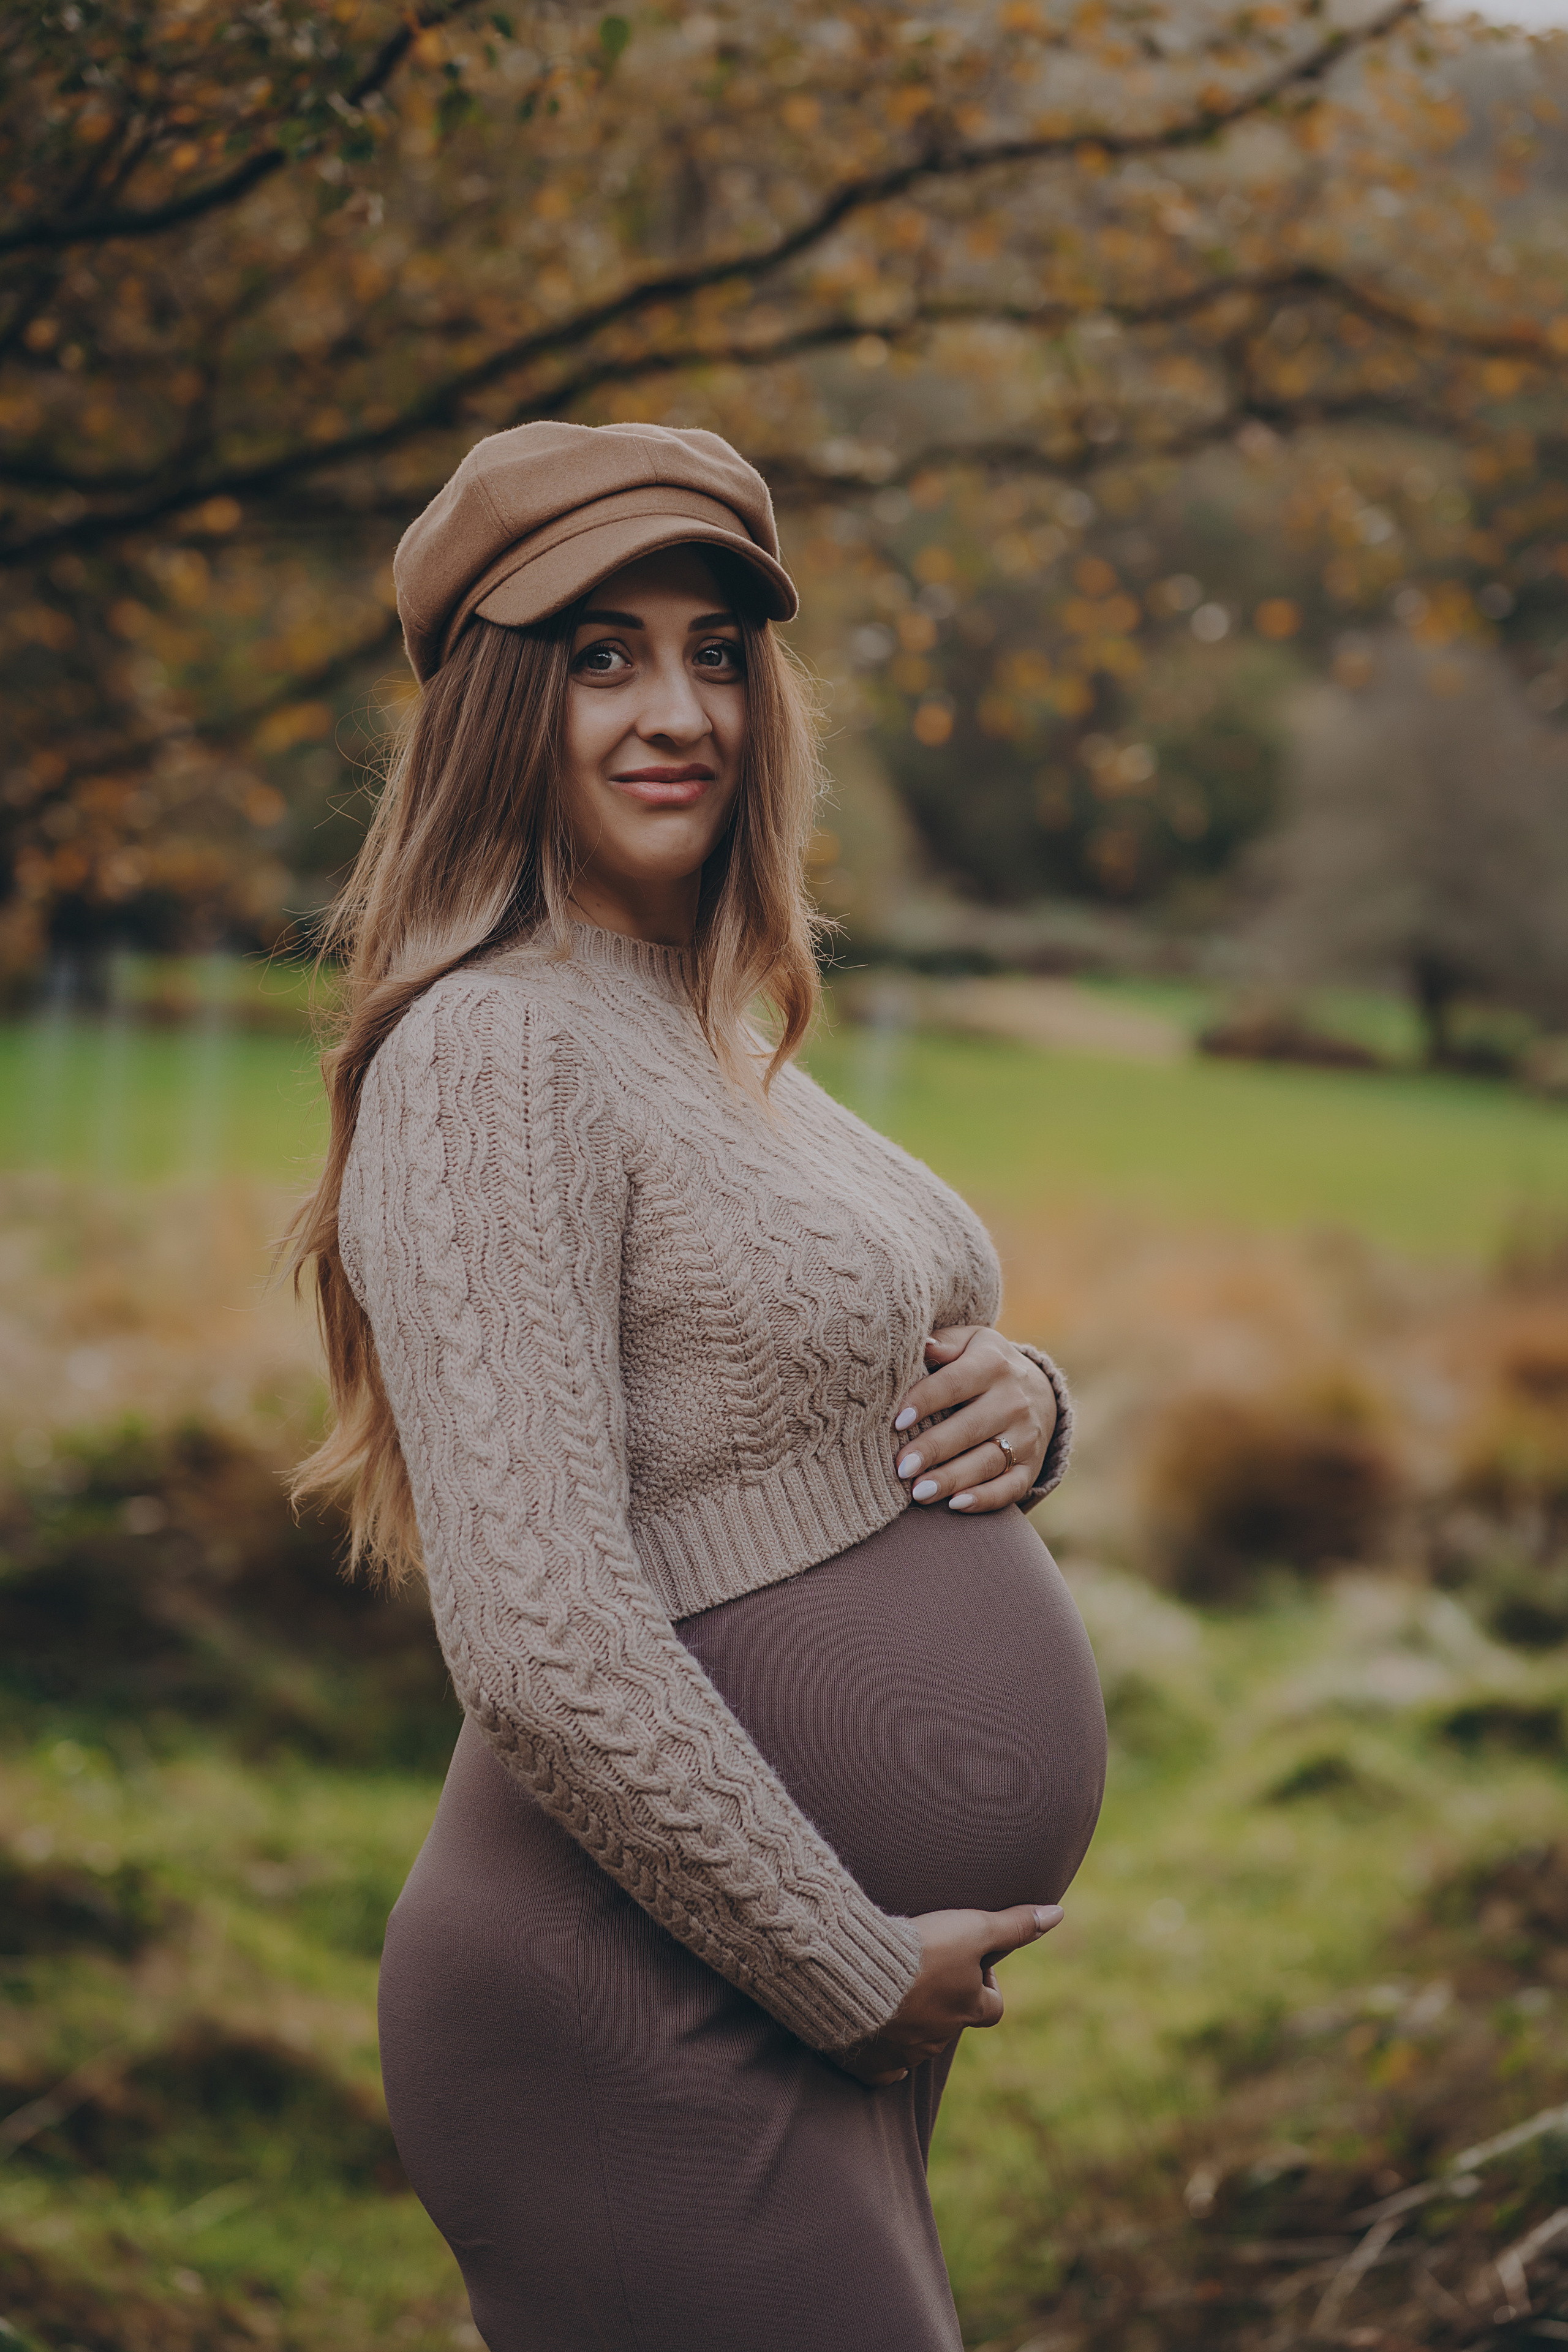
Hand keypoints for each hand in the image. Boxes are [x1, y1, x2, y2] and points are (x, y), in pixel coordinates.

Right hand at [834, 1904, 1063, 2085]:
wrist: (858, 1973)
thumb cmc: (921, 1949)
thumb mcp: (973, 1929)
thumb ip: (1014, 1925)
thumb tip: (1057, 1913)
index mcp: (968, 2008)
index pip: (994, 2006)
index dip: (986, 1985)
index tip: (968, 1963)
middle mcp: (942, 2036)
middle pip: (956, 2023)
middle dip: (948, 2001)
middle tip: (928, 1971)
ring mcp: (908, 2053)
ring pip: (922, 2043)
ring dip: (917, 2021)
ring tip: (898, 1990)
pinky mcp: (875, 2064)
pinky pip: (888, 2069)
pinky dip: (887, 2054)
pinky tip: (880, 2033)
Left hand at [892, 1326, 1056, 1512]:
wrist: (1039, 1390)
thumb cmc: (983, 1364)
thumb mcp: (970, 1342)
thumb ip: (944, 1344)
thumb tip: (922, 1344)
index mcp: (993, 1365)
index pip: (954, 1384)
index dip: (924, 1401)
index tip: (895, 1421)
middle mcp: (1013, 1401)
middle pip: (969, 1428)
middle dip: (934, 1449)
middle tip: (901, 1467)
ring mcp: (1025, 1437)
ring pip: (987, 1462)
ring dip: (952, 1479)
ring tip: (918, 1492)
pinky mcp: (1031, 1467)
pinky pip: (1010, 1488)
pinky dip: (985, 1499)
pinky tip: (955, 1506)